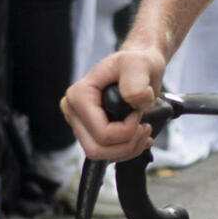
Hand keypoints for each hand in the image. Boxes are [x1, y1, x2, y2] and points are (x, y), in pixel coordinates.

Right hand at [67, 42, 170, 160]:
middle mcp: (73, 111)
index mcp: (79, 95)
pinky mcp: (89, 132)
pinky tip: (138, 137)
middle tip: (144, 126)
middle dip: (126, 144)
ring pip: (100, 155)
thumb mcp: (139, 64)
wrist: (139, 67)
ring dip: (127, 149)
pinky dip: (125, 150)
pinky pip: (105, 154)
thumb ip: (136, 80)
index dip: (127, 130)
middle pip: (97, 149)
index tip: (139, 112)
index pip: (102, 133)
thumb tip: (133, 100)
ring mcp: (79, 124)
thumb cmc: (137, 64)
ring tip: (143, 131)